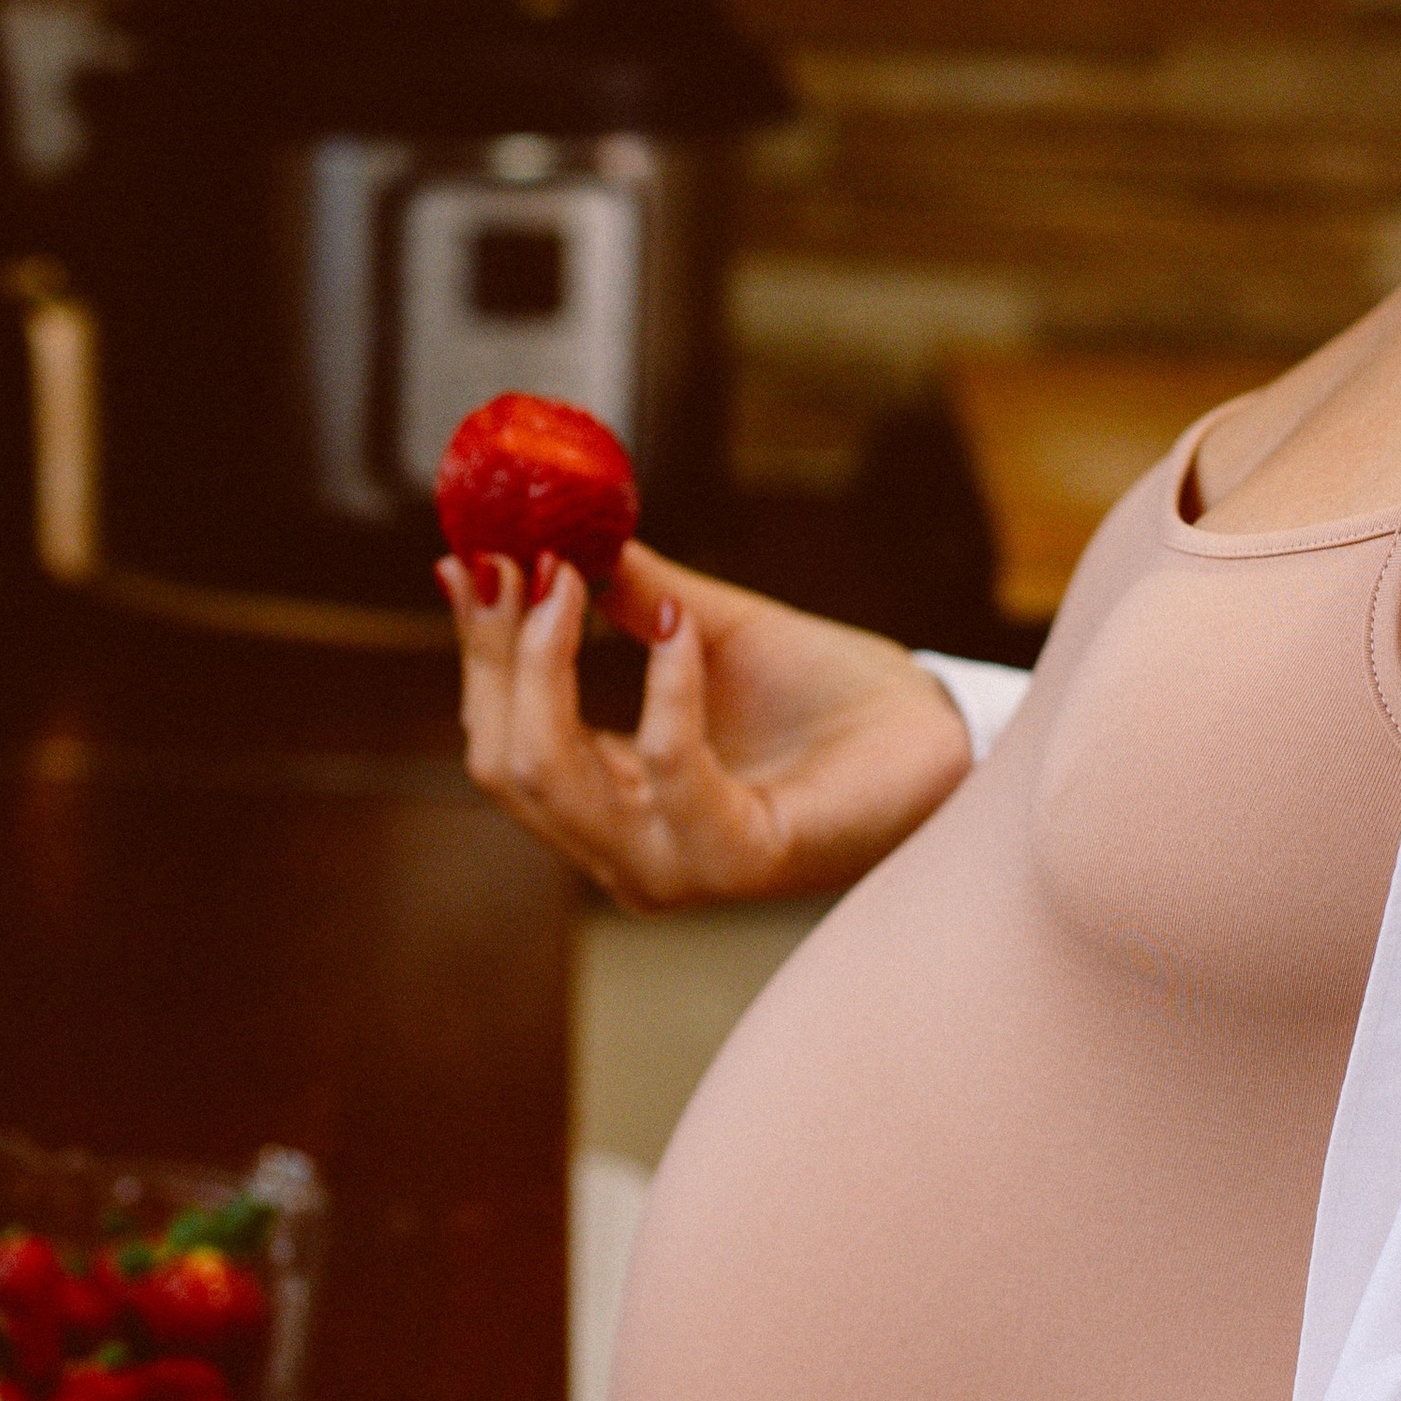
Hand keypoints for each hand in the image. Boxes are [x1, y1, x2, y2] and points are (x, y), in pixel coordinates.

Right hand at [441, 538, 974, 910]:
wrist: (935, 734)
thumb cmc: (828, 694)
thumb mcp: (706, 631)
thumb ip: (626, 595)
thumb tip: (540, 531)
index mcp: (610, 807)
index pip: (501, 740)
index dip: (478, 650)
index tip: (465, 558)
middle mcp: (628, 854)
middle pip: (504, 762)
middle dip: (495, 654)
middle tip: (511, 559)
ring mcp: (678, 869)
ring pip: (551, 774)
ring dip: (546, 663)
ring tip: (568, 576)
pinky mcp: (741, 860)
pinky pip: (668, 767)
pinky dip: (663, 688)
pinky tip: (682, 628)